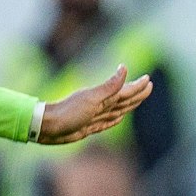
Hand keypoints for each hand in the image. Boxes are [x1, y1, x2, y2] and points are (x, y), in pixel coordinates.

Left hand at [36, 65, 152, 145]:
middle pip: (124, 100)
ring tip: (136, 100)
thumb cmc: (68, 112)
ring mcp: (94, 116)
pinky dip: (114, 119)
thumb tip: (124, 68)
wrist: (47, 127)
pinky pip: (106, 122)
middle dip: (137, 94)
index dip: (137, 87)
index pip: (125, 91)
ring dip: (128, 106)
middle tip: (149, 87)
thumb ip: (109, 86)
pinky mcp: (88, 127)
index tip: (148, 79)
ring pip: (117, 110)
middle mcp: (100, 106)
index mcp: (103, 98)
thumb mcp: (92, 98)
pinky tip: (118, 118)